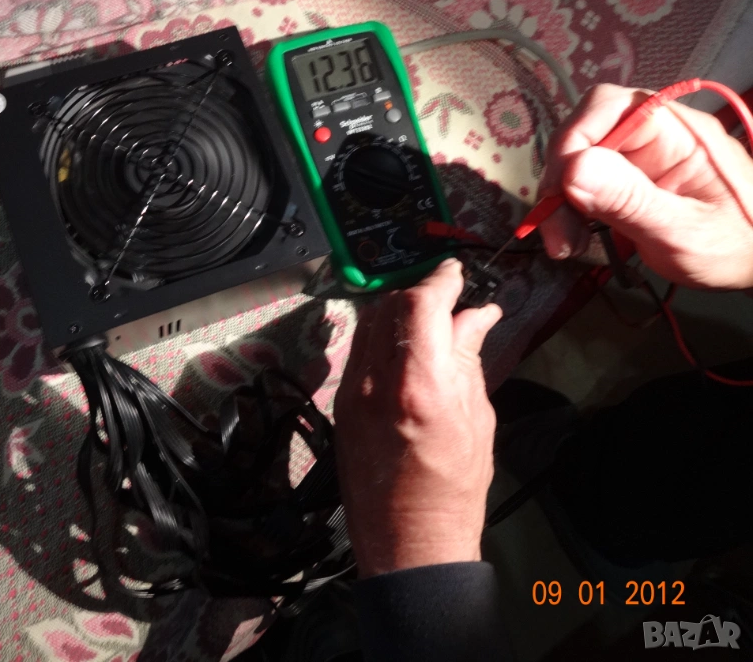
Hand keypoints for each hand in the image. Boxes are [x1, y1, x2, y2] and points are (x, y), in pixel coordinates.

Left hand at [334, 259, 501, 576]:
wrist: (408, 541)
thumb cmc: (455, 487)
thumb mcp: (476, 418)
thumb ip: (467, 358)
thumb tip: (475, 315)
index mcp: (417, 384)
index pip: (420, 304)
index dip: (440, 279)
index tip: (456, 274)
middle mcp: (374, 380)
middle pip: (390, 305)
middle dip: (420, 291)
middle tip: (449, 297)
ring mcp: (350, 391)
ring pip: (368, 322)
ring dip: (397, 309)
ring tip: (428, 318)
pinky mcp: (339, 403)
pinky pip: (358, 350)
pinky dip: (381, 335)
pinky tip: (405, 346)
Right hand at [539, 83, 752, 289]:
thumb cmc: (738, 248)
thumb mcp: (684, 232)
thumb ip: (630, 201)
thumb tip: (572, 170)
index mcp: (678, 132)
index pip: (609, 107)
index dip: (575, 139)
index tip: (560, 188)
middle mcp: (653, 138)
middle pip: (584, 135)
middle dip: (561, 181)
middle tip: (557, 229)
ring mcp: (638, 162)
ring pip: (576, 165)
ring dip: (560, 205)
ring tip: (566, 245)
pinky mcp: (627, 186)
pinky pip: (584, 189)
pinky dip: (569, 215)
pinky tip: (574, 242)